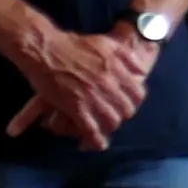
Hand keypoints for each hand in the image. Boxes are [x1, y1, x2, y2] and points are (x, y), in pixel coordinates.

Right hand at [19, 16, 146, 145]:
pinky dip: (95, 139)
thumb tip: (141, 71)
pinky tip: (97, 144)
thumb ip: (126, 57)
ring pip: (111, 120)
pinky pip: (90, 128)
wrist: (45, 48)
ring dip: (110, 126)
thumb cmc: (73, 44)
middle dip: (123, 114)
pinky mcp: (74, 106)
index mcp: (116, 69)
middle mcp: (107, 83)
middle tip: (117, 116)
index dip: (135, 101)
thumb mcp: (106, 43)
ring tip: (107, 127)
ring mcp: (91, 96)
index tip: (130, 103)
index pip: (138, 93)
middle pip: (126, 109)